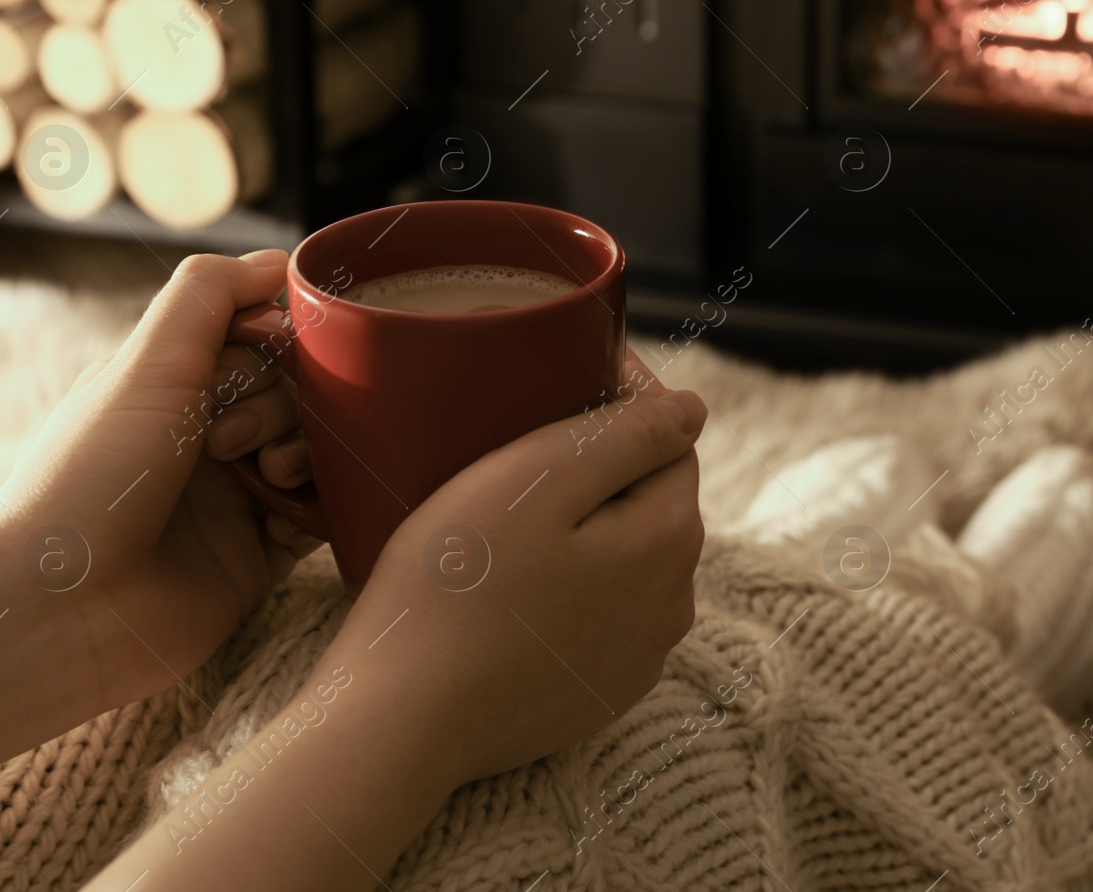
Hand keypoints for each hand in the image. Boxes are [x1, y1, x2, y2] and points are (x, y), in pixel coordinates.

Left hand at [0, 251, 323, 712]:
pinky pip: (325, 516)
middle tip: (231, 442)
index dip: (279, 340)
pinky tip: (289, 516)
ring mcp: (237, 495)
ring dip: (308, 453)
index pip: (264, 335)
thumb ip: (207, 295)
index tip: (268, 356)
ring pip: (319, 448)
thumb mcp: (144, 366)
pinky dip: (323, 508)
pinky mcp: (261, 553)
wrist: (62, 612)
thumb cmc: (90, 480)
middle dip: (286, 403)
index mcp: (174, 384)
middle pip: (299, 390)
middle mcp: (208, 435)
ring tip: (268, 478)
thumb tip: (279, 260)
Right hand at [346, 353, 707, 790]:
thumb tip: (691, 408)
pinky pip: (595, 616)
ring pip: (624, 560)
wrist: (400, 721)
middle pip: (650, 501)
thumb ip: (625, 434)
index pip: (670, 441)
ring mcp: (634, 659)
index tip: (566, 370)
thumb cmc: (455, 586)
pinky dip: (566, 586)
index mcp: (669, 541)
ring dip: (586, 527)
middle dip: (604, 463)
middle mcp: (672, 606)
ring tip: (512, 506)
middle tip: (524, 433)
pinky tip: (511, 580)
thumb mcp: (536, 478)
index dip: (622, 399)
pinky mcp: (592, 694)